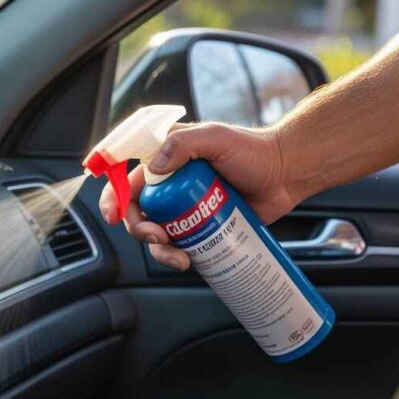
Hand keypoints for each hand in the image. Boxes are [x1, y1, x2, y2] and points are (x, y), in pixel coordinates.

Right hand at [98, 122, 295, 270]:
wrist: (286, 174)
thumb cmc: (252, 151)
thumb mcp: (214, 138)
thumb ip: (182, 145)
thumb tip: (154, 168)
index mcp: (165, 159)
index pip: (127, 176)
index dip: (113, 196)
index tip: (112, 214)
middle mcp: (169, 185)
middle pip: (136, 210)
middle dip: (138, 228)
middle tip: (157, 236)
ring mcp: (183, 208)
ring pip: (155, 233)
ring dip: (158, 249)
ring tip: (179, 256)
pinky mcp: (200, 227)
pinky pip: (179, 245)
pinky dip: (176, 256)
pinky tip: (188, 260)